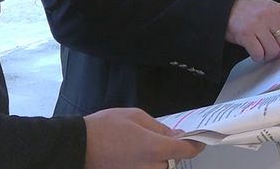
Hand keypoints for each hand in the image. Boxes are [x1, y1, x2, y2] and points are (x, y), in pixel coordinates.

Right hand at [83, 108, 204, 168]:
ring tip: (143, 143)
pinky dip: (147, 162)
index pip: (186, 151)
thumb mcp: (135, 116)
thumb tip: (174, 134)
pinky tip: (136, 151)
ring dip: (158, 157)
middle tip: (163, 135)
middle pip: (172, 161)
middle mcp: (151, 167)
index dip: (195, 144)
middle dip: (171, 148)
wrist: (80, 145)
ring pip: (160, 167)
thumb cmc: (105, 127)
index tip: (199, 139)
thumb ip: (158, 127)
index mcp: (154, 149)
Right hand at [225, 0, 279, 61]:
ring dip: (269, 55)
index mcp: (276, 8)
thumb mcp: (266, 10)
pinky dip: (258, 56)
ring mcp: (257, 24)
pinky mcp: (246, 35)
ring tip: (261, 49)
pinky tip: (253, 51)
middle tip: (272, 47)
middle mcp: (269, 15)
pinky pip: (260, 54)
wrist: (223, 12)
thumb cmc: (247, 13)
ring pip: (274, 50)